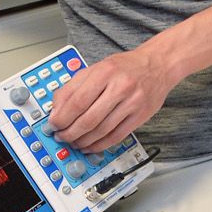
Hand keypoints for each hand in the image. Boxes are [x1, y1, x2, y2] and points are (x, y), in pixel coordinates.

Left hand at [48, 46, 175, 152]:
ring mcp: (132, 103)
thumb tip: (56, 110)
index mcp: (105, 72)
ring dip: (83, 141)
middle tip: (61, 136)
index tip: (53, 125)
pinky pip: (116, 136)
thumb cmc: (126, 67)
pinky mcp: (140, 116)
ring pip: (101, 131)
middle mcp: (120, 87)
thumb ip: (73, 87)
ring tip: (74, 142)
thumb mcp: (96, 68)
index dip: (62, 118)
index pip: (77, 101)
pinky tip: (90, 145)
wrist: (158, 65)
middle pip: (88, 119)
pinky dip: (99, 145)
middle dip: (70, 133)